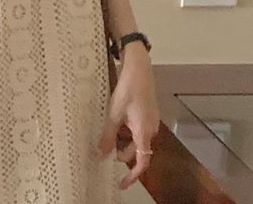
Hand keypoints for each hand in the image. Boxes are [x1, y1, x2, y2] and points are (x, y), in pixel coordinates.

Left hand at [96, 44, 160, 189]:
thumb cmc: (127, 91)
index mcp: (144, 133)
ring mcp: (151, 121)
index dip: (133, 176)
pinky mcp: (149, 113)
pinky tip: (116, 125)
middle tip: (105, 154)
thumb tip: (101, 155)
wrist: (139, 69)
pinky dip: (128, 133)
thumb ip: (108, 136)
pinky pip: (139, 130)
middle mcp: (151, 130)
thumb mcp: (113, 115)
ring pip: (138, 140)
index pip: (142, 162)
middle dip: (123, 156)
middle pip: (138, 152)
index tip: (122, 184)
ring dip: (124, 143)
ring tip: (107, 138)